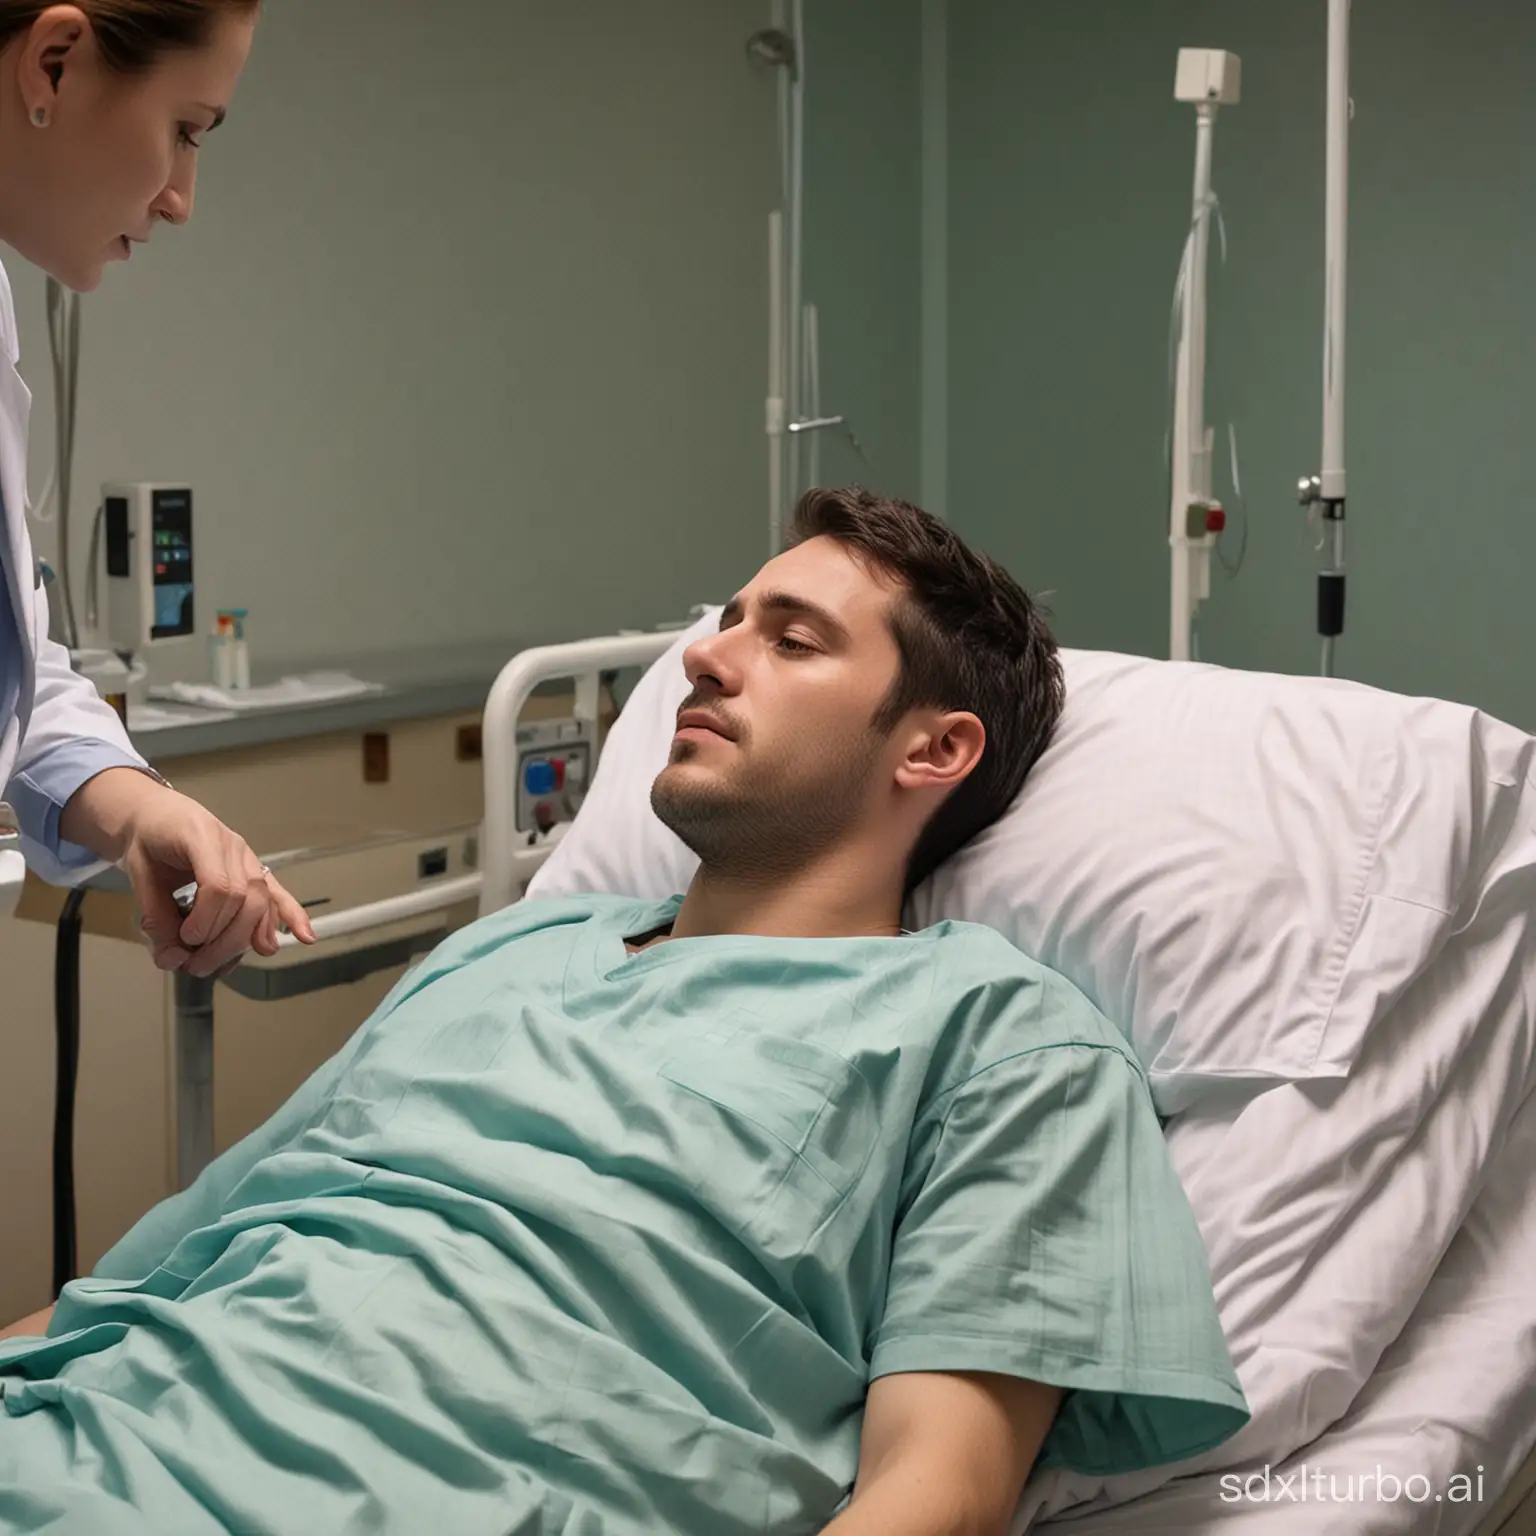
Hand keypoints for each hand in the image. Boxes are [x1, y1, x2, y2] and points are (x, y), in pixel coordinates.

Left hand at [60, 769, 316, 975]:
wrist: (157, 814)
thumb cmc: (147, 840)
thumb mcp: (138, 874)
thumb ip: (154, 916)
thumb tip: (173, 957)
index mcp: (200, 836)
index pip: (219, 884)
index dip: (206, 920)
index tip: (186, 940)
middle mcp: (232, 845)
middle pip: (246, 897)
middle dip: (225, 939)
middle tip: (197, 965)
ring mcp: (248, 857)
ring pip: (262, 900)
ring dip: (244, 939)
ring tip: (219, 965)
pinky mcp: (255, 870)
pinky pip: (277, 893)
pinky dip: (291, 915)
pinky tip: (305, 936)